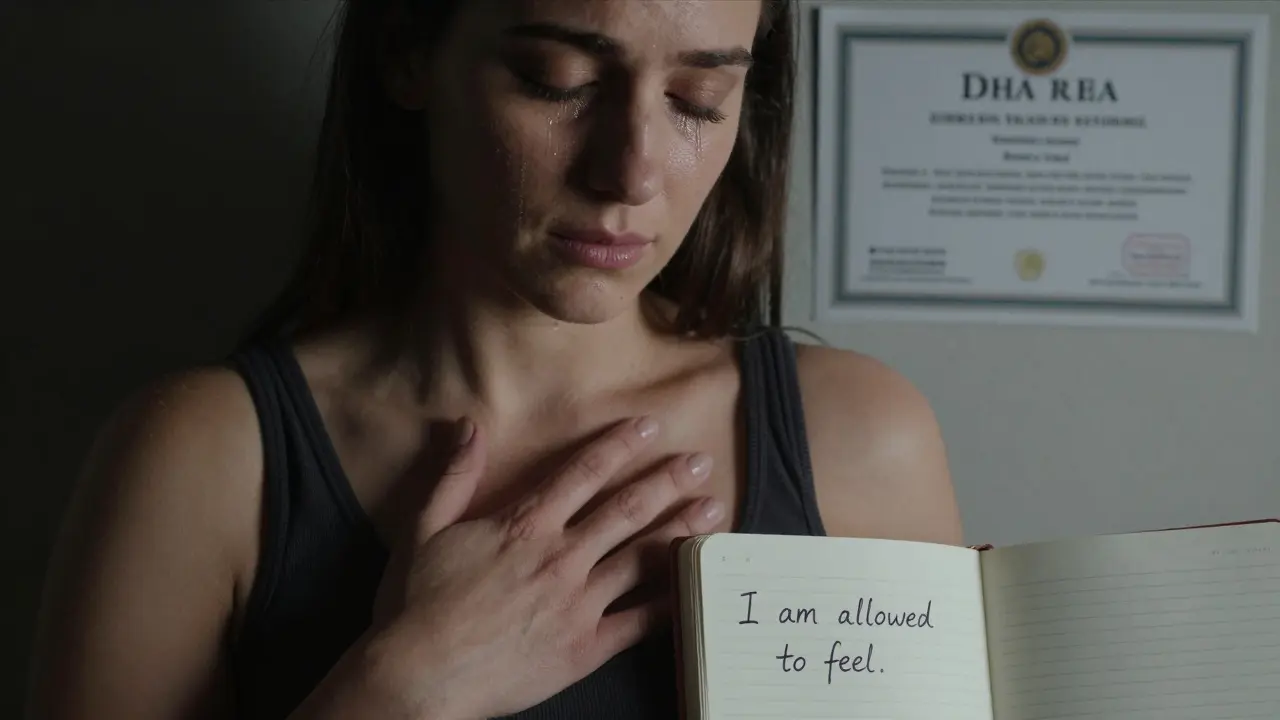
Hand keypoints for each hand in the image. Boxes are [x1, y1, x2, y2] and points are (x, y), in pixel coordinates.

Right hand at [368, 416, 723, 719]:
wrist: (420, 676)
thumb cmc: (416, 605)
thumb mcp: (425, 528)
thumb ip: (454, 474)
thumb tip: (469, 423)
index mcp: (524, 526)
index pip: (583, 473)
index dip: (620, 446)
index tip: (651, 427)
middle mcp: (560, 557)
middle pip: (626, 509)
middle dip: (667, 482)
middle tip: (701, 463)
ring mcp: (578, 604)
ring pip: (642, 558)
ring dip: (680, 530)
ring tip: (714, 511)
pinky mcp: (586, 647)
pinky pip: (640, 620)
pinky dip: (671, 599)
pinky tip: (696, 582)